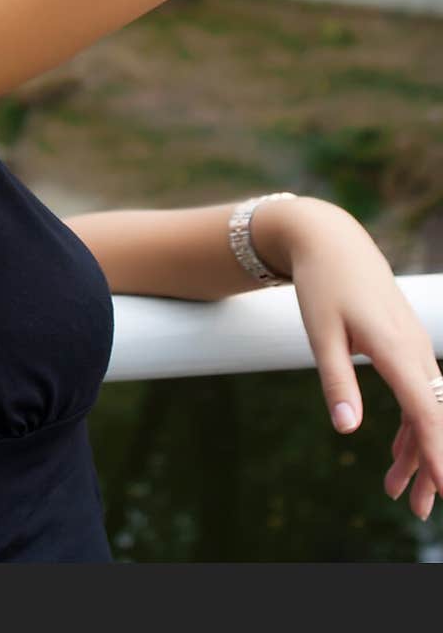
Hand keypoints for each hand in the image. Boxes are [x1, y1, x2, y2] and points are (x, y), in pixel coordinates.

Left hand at [284, 199, 442, 522]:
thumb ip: (336, 381)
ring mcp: (415, 346)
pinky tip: (396, 452)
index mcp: (396, 349)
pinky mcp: (407, 344)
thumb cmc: (322, 284)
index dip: (438, 453)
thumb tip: (347, 430)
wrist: (331, 240)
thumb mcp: (320, 334)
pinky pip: (419, 393)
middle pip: (434, 417)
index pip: (428, 412)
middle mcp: (415, 349)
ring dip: (418, 450)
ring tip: (397, 492)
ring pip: (429, 408)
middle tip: (417, 511)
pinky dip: (412, 425)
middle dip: (431, 466)